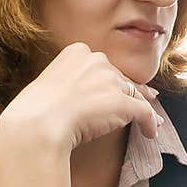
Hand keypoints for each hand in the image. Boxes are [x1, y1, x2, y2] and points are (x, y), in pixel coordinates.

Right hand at [0, 42, 160, 152]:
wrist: (38, 123)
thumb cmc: (36, 110)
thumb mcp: (49, 85)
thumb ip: (67, 84)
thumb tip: (77, 98)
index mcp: (77, 52)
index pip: (102, 67)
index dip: (112, 80)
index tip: (116, 88)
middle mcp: (97, 61)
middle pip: (121, 78)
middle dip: (130, 91)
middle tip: (140, 101)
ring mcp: (111, 81)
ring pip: (135, 94)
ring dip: (143, 109)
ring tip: (151, 122)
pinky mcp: (122, 102)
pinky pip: (144, 113)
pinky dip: (150, 123)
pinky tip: (151, 133)